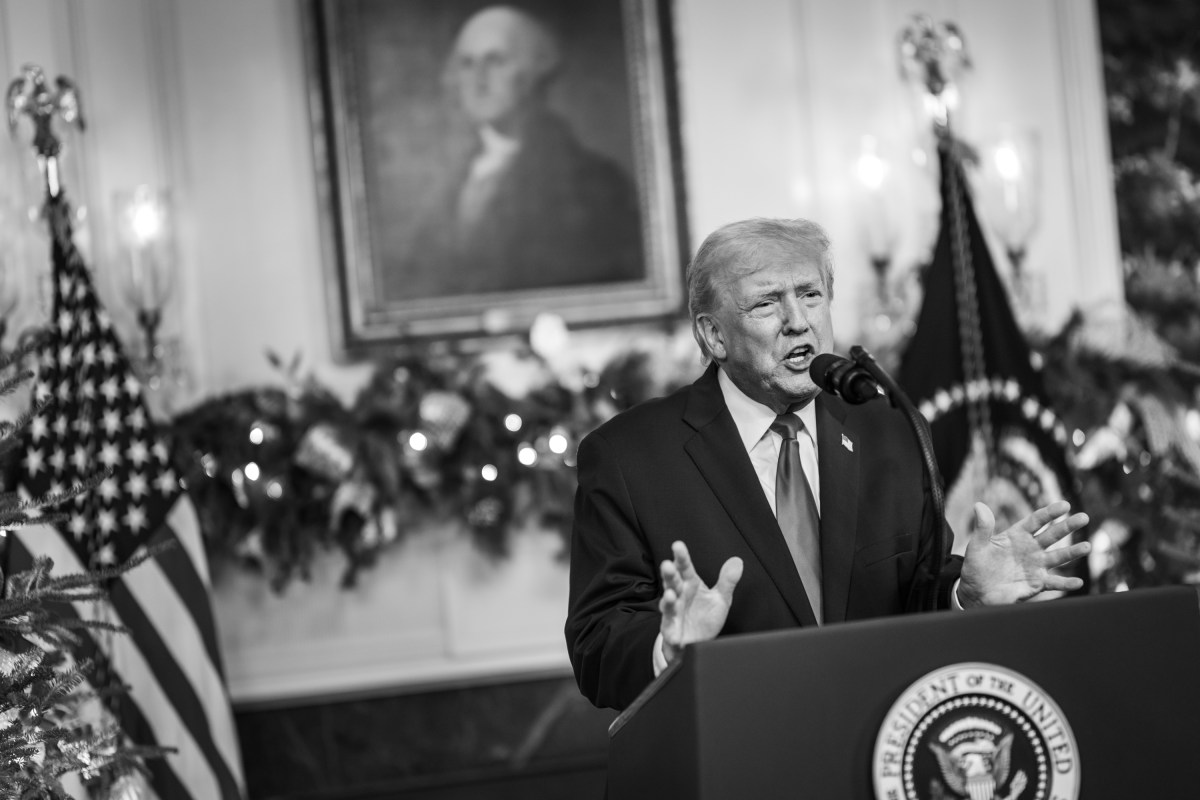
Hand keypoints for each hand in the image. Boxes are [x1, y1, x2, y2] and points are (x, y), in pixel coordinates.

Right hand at [659, 541, 742, 664]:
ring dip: (668, 599)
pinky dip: (670, 630)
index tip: (678, 545)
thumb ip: (727, 581)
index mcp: (690, 585)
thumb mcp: (720, 599)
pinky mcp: (671, 630)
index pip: (685, 568)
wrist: (697, 644)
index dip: (681, 557)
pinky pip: (670, 629)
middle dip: (669, 574)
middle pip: (673, 582)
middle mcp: (680, 596)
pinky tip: (673, 632)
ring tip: (671, 595)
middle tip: (667, 565)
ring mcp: (673, 613)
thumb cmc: (704, 618)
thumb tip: (737, 561)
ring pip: (668, 603)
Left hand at [958, 500, 1089, 607]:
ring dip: (1072, 552)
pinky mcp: (1037, 583)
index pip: (1036, 521)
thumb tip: (978, 505)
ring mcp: (1036, 566)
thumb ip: (982, 528)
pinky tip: (1078, 582)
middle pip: (1052, 535)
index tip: (1064, 505)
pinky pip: (1054, 583)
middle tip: (1084, 517)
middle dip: (1068, 526)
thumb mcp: (977, 546)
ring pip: (1058, 557)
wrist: (977, 591)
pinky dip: (1066, 583)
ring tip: (1087, 546)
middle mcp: (1030, 548)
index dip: (1050, 513)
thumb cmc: (976, 566)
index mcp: (1017, 535)